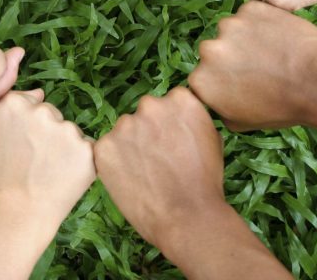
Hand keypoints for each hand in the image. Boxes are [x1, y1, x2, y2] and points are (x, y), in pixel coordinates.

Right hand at [0, 91, 95, 225]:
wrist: (19, 211)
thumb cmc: (0, 174)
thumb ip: (9, 106)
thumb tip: (39, 92)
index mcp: (14, 104)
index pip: (31, 101)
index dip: (27, 125)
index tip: (22, 144)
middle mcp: (43, 112)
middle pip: (52, 114)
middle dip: (47, 132)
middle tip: (35, 160)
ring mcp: (67, 129)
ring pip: (69, 131)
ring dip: (64, 146)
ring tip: (48, 170)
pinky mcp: (87, 148)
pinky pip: (86, 147)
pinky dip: (79, 160)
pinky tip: (64, 176)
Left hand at [94, 88, 223, 249]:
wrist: (187, 217)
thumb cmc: (205, 181)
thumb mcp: (211, 138)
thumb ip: (191, 119)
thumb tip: (180, 117)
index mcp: (179, 99)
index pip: (168, 102)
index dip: (169, 124)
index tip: (173, 142)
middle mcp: (150, 105)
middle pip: (145, 113)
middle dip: (148, 131)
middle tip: (157, 159)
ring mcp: (125, 125)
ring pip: (125, 131)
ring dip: (130, 146)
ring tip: (145, 173)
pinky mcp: (104, 146)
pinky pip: (107, 149)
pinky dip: (114, 162)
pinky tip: (130, 179)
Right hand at [189, 1, 316, 130]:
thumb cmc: (282, 108)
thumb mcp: (240, 123)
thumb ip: (218, 108)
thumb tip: (215, 99)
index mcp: (201, 81)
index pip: (202, 76)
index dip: (222, 80)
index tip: (240, 82)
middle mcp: (208, 50)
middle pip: (214, 50)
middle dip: (231, 56)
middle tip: (258, 66)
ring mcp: (229, 26)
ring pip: (232, 30)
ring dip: (245, 37)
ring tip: (272, 52)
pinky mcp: (251, 9)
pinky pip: (251, 14)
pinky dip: (262, 23)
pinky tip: (279, 38)